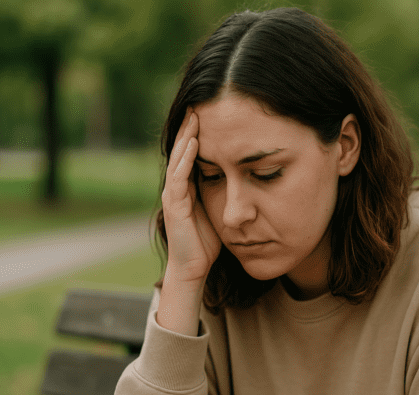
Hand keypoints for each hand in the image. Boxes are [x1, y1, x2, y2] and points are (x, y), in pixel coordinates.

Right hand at [161, 107, 220, 284]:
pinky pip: (179, 177)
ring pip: (179, 158)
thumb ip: (224, 192)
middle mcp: (178, 187)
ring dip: (187, 136)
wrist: (193, 268)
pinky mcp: (174, 205)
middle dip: (191, 126)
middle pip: (183, 149)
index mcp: (189, 186)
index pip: (193, 152)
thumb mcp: (219, 210)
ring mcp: (174, 195)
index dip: (200, 132)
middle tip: (200, 101)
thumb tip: (244, 176)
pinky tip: (193, 144)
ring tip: (195, 115)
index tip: (213, 111)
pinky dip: (185, 159)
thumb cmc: (207, 242)